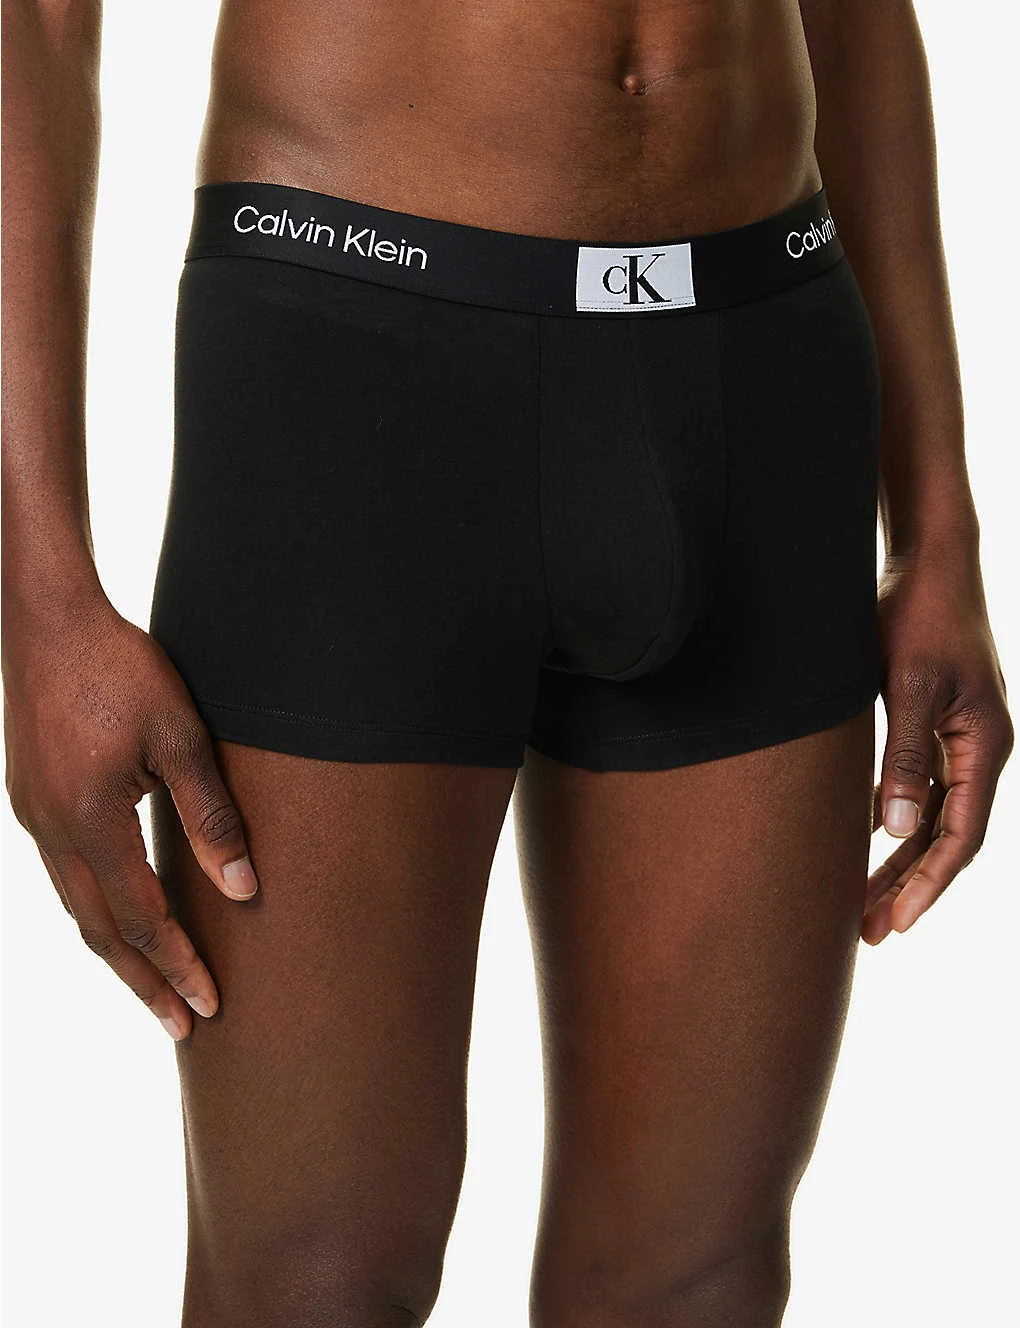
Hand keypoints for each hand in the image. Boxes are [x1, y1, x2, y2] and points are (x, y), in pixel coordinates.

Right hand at [2, 583, 258, 1038]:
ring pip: (75, 907)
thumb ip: (212, 816)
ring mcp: (33, 816)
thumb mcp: (182, 738)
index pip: (141, 919)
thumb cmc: (122, 669)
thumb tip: (244, 890)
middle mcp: (52, 830)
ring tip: (153, 985)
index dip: (177, 966)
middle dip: (143, 982)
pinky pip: (63, 875)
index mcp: (91, 821)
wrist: (48, 619)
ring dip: (116, 952)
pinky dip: (94, 910)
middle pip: (99, 932)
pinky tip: (117, 914)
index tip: (209, 1007)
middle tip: (180, 1028)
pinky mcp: (31, 798)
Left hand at [862, 549, 1012, 943]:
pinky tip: (861, 839)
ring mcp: (958, 736)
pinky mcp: (933, 721)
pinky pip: (918, 786)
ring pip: (931, 816)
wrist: (927, 559)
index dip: (929, 884)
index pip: (962, 837)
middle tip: (868, 933)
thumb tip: (899, 831)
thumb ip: (905, 759)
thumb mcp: (907, 688)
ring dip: (899, 859)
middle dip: (909, 886)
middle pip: (946, 836)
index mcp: (986, 745)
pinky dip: (892, 818)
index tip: (894, 923)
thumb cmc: (919, 615)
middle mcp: (978, 748)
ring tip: (861, 902)